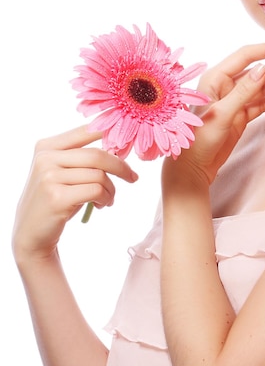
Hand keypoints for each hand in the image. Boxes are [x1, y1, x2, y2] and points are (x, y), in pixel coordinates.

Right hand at [12, 126, 137, 263]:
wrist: (31, 234)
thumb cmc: (56, 199)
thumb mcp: (62, 172)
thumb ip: (83, 157)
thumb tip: (119, 148)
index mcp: (46, 146)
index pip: (85, 130)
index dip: (110, 133)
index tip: (128, 142)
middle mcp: (45, 158)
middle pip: (97, 155)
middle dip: (120, 167)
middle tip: (132, 177)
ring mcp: (49, 177)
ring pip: (99, 175)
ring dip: (111, 189)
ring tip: (107, 199)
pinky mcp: (57, 198)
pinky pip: (96, 190)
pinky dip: (105, 198)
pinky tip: (100, 205)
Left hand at [163, 42, 264, 187]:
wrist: (194, 168)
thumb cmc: (198, 141)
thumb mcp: (221, 115)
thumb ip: (242, 92)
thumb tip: (262, 70)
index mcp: (216, 78)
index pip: (246, 56)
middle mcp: (226, 85)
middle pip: (260, 74)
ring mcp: (235, 99)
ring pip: (264, 88)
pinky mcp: (242, 113)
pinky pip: (263, 102)